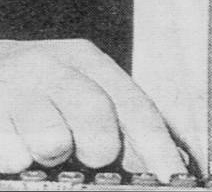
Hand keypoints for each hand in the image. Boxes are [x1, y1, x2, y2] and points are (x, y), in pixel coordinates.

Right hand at [0, 39, 185, 178]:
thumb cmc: (38, 90)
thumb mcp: (79, 89)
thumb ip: (117, 120)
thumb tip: (159, 162)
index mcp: (86, 60)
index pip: (133, 104)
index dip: (156, 145)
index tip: (170, 177)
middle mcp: (53, 66)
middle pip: (96, 113)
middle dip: (100, 148)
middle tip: (91, 157)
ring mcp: (17, 86)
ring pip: (52, 139)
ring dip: (52, 155)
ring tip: (45, 150)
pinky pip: (13, 152)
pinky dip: (17, 159)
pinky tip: (16, 148)